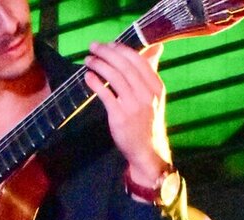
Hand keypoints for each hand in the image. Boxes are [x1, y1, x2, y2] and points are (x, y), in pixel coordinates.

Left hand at [84, 42, 171, 187]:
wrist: (147, 150)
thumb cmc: (148, 121)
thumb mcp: (155, 96)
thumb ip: (152, 72)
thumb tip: (156, 47)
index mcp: (156, 86)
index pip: (137, 59)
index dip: (120, 49)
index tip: (108, 44)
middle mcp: (147, 94)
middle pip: (124, 65)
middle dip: (106, 52)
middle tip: (93, 47)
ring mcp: (133, 105)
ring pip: (114, 77)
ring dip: (99, 65)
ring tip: (88, 60)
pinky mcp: (120, 117)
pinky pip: (105, 94)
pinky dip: (95, 82)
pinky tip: (88, 77)